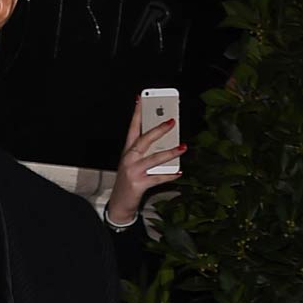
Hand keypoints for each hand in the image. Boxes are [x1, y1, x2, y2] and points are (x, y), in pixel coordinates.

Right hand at [105, 100, 185, 226]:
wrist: (119, 203)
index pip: (132, 128)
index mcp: (127, 151)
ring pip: (154, 158)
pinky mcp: (139, 184)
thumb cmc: (129, 180)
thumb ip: (146, 151)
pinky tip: (179, 172)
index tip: (141, 99)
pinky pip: (158, 178)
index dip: (137, 113)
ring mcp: (133, 171)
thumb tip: (165, 140)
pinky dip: (170, 175)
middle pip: (144, 140)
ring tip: (182, 147)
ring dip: (170, 152)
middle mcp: (129, 159)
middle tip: (172, 121)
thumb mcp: (133, 162)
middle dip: (159, 129)